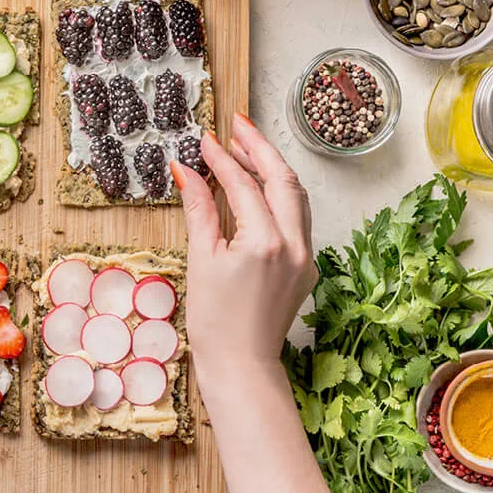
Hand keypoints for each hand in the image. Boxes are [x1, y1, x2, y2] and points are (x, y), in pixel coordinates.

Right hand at [171, 113, 317, 377]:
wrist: (242, 366)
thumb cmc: (216, 322)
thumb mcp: (202, 260)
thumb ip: (199, 210)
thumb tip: (186, 172)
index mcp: (266, 242)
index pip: (245, 184)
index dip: (223, 159)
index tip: (205, 141)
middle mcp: (295, 244)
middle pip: (283, 179)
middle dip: (260, 148)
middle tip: (237, 127)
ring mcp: (306, 256)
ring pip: (296, 196)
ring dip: (273, 169)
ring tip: (247, 150)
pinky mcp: (306, 267)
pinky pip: (297, 217)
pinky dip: (279, 195)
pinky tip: (258, 188)